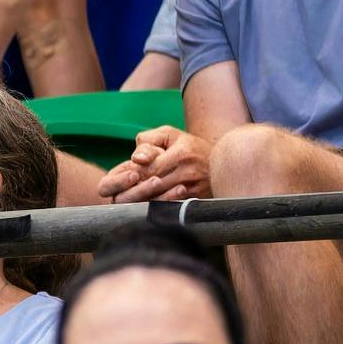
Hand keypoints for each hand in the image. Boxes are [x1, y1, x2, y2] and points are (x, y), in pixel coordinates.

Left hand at [97, 125, 213, 201]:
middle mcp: (189, 172)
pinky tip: (148, 207)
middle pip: (154, 186)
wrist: (223, 161)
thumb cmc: (189, 146)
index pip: (149, 168)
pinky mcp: (199, 201)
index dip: (133, 175)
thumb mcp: (170, 135)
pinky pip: (174, 207)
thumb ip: (149, 141)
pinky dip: (160, 208)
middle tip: (119, 196)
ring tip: (130, 202)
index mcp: (181, 154)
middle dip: (135, 191)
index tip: (124, 179)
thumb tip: (136, 158)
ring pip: (163, 199)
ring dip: (145, 201)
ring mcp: (196, 189)